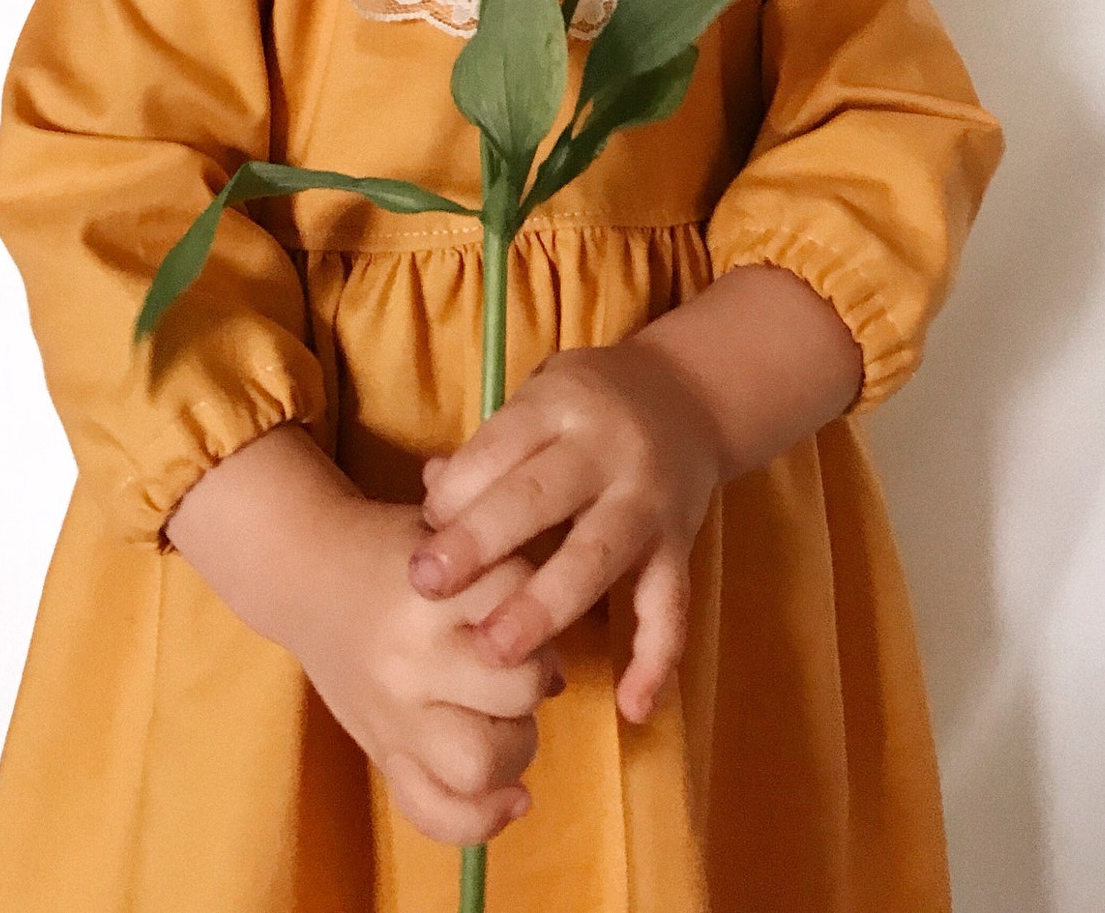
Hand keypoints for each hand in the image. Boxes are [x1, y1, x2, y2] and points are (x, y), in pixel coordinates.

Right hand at [165, 424, 564, 845]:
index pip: (523, 604)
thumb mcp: (450, 535)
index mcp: (431, 589)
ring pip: (479, 763)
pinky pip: (434, 814)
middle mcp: (411, 659)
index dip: (536, 603)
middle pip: (516, 690)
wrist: (303, 569)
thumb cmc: (392, 547)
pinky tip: (512, 797)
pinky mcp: (381, 753)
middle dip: (532, 678)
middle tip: (513, 663)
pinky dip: (481, 820)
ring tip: (503, 717)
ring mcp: (392, 715)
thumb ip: (506, 581)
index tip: (516, 602)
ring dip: (515, 746)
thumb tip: (555, 676)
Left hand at [409, 340, 724, 723]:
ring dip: (546, 604)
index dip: (456, 491)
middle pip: (542, 495)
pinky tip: (632, 708)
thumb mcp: (537, 401)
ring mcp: (648, 500)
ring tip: (496, 650)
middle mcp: (608, 450)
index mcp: (561, 407)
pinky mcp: (680, 546)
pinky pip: (672, 606)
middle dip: (483, 541)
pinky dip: (656, 659)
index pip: (502, 446)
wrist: (686, 396)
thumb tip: (431, 489)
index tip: (417, 540)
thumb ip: (488, 449)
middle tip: (429, 585)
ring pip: (599, 555)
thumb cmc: (584, 406)